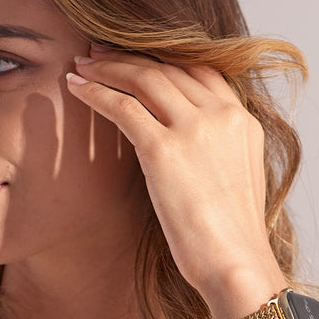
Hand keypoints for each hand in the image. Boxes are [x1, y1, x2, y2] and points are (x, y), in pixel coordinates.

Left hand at [67, 44, 285, 318]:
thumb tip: (183, 140)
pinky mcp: (164, 150)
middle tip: (99, 55)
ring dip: (108, 69)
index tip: (135, 59)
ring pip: (144, 79)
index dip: (163, 59)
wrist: (236, 263)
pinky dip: (96, 93)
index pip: (198, 71)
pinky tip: (76, 88)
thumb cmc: (232, 234)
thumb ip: (215, 147)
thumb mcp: (236, 177)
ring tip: (83, 66)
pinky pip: (123, 107)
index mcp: (241, 121)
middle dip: (128, 58)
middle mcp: (222, 115)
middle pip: (168, 68)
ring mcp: (195, 129)